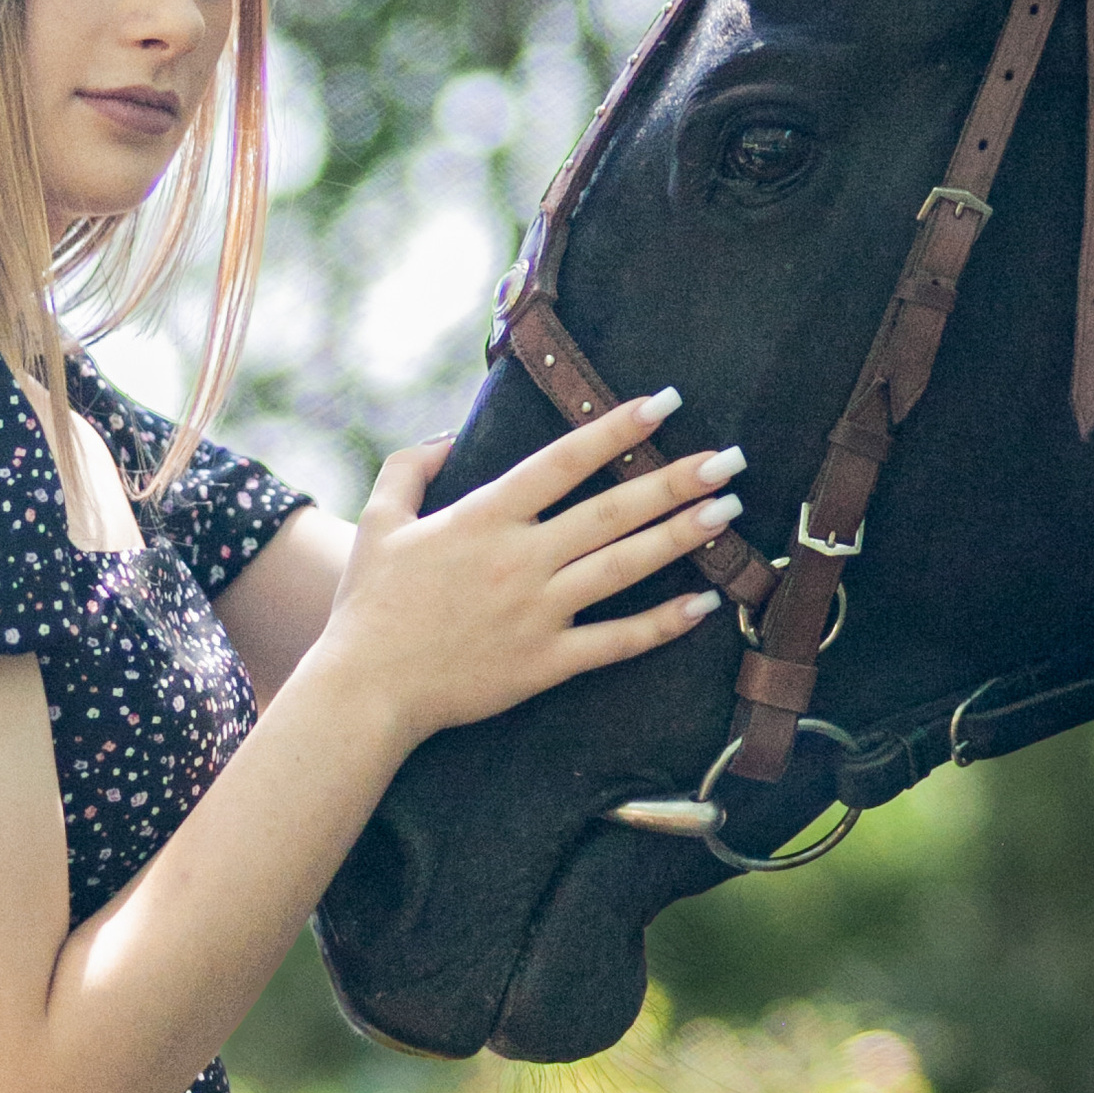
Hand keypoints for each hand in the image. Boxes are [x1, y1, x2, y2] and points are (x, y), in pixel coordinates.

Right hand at [316, 392, 741, 747]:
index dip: (615, 429)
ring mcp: (536, 612)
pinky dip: (662, 624)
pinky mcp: (545, 662)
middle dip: (674, 481)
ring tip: (727, 513)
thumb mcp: (379, 521)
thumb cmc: (369, 604)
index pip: (562, 461)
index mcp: (482, 517)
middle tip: (727, 458)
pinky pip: (616, 641)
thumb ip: (410, 468)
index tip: (662, 403)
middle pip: (611, 511)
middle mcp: (519, 559)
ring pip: (623, 567)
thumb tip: (450, 436)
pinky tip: (703, 603)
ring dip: (680, 537)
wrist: (366, 689)